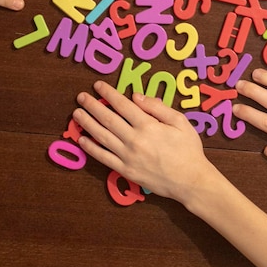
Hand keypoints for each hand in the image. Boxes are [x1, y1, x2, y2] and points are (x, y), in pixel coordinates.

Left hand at [73, 81, 209, 202]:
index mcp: (148, 125)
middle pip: (108, 119)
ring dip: (87, 123)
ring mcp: (128, 157)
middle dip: (92, 106)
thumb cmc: (188, 149)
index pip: (122, 105)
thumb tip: (135, 96)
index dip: (109, 94)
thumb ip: (157, 107)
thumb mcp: (180, 121)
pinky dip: (91, 148)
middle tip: (81, 97)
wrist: (190, 180)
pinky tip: (82, 139)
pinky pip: (104, 158)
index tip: (98, 86)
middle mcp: (134, 139)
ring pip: (102, 137)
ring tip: (76, 114)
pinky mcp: (126, 171)